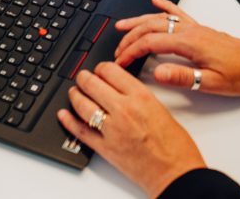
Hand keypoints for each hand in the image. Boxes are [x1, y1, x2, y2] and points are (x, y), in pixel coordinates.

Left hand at [57, 62, 204, 197]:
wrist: (175, 172)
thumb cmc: (175, 145)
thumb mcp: (161, 109)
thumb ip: (139, 97)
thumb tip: (123, 91)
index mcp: (141, 96)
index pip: (111, 71)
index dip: (101, 67)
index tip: (99, 69)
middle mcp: (124, 110)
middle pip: (93, 85)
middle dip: (84, 78)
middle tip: (82, 77)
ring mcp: (112, 129)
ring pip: (83, 106)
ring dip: (75, 96)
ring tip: (73, 92)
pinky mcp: (105, 148)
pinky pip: (81, 132)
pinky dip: (69, 122)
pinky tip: (63, 115)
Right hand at [114, 0, 239, 95]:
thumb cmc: (239, 74)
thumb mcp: (210, 83)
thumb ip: (182, 77)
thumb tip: (157, 73)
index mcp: (190, 44)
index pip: (151, 44)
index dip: (131, 52)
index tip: (120, 62)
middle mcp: (191, 31)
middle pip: (151, 28)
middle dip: (130, 38)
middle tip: (116, 49)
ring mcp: (195, 28)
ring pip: (161, 18)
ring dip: (139, 20)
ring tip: (122, 25)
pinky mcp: (200, 29)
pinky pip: (179, 13)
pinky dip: (165, 6)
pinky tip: (156, 1)